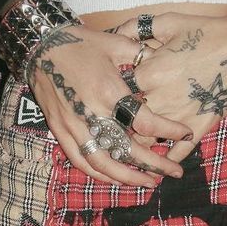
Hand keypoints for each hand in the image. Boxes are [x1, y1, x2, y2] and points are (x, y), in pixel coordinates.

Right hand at [26, 24, 191, 185]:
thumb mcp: (116, 43)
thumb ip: (142, 56)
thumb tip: (165, 62)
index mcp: (109, 91)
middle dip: (154, 165)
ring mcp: (74, 125)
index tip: (186, 133)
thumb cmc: (81, 42)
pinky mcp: (60, 131)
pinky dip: (99, 173)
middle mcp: (92, 113)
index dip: (168, 131)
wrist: (40, 45)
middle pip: (127, 150)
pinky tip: (115, 179)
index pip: (145, 122)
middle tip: (174, 172)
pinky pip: (80, 160)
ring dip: (127, 177)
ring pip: (103, 163)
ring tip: (148, 183)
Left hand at [117, 2, 226, 161]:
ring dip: (138, 142)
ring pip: (147, 138)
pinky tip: (159, 162)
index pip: (116, 91)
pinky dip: (166, 158)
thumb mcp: (168, 21)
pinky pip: (178, 150)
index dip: (111, 94)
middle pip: (127, 118)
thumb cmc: (207, 30)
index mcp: (149, 72)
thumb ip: (136, 27)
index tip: (107, 96)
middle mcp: (160, 97)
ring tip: (130, 145)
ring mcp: (181, 114)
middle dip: (119, 121)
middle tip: (112, 126)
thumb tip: (113, 33)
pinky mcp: (201, 125)